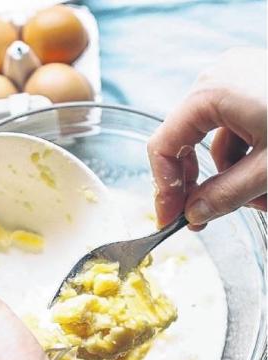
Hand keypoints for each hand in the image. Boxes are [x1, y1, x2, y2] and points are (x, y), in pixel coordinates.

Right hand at [148, 47, 266, 228]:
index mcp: (211, 93)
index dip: (162, 189)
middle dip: (203, 184)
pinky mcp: (258, 86)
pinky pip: (237, 129)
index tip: (170, 219)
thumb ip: (223, 197)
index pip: (163, 147)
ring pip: (215, 141)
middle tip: (205, 217)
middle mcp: (218, 79)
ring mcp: (239, 78)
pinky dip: (248, 157)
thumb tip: (193, 214)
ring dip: (231, 175)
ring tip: (261, 196)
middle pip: (186, 143)